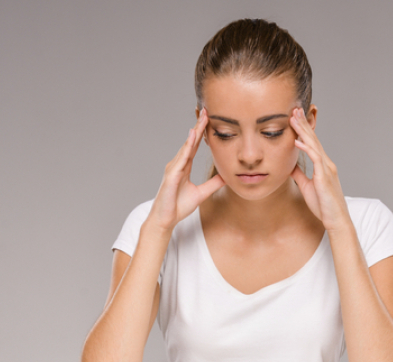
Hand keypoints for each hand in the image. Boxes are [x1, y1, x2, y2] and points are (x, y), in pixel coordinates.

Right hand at [148, 109, 224, 231]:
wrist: (166, 220)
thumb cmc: (178, 207)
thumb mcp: (201, 193)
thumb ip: (213, 184)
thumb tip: (226, 176)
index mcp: (184, 167)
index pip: (195, 146)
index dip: (202, 133)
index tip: (209, 119)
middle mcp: (178, 164)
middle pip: (190, 142)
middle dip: (199, 126)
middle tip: (207, 110)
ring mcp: (173, 168)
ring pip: (186, 146)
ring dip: (194, 132)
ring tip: (202, 118)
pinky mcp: (171, 175)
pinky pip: (181, 158)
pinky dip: (187, 147)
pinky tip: (193, 137)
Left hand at [289, 108, 349, 231]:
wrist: (336, 220)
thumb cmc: (323, 206)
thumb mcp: (307, 186)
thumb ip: (299, 174)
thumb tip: (289, 165)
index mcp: (323, 165)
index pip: (312, 143)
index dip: (303, 130)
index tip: (294, 117)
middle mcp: (326, 163)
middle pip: (313, 139)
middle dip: (303, 123)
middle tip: (294, 109)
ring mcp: (327, 169)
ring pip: (314, 145)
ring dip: (303, 131)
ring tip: (294, 118)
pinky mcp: (324, 176)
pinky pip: (315, 159)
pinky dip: (306, 149)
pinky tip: (297, 141)